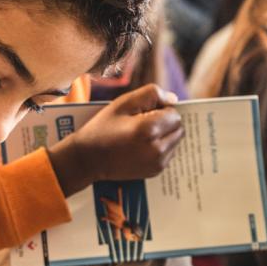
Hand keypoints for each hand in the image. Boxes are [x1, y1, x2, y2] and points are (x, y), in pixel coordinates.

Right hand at [47, 83, 183, 194]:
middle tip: (142, 124)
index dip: (160, 110)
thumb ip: (151, 94)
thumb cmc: (103, 128)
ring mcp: (158, 162)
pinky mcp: (156, 171)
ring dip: (164, 135)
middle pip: (178, 128)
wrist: (88, 159)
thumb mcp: (123, 103)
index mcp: (150, 129)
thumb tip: (173, 99)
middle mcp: (158, 148)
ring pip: (175, 141)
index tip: (143, 113)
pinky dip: (159, 147)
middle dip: (165, 123)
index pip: (174, 114)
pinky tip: (140, 147)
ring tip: (140, 136)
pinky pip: (168, 153)